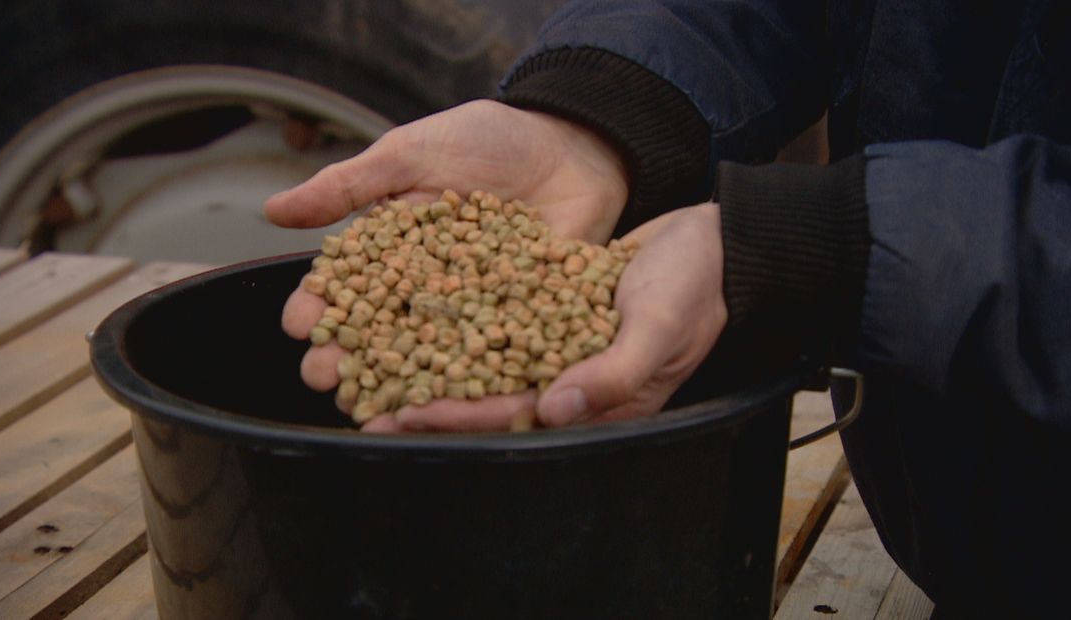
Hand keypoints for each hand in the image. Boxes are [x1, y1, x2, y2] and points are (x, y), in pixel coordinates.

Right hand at [269, 100, 630, 405]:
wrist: (569, 143)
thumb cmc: (486, 141)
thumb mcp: (409, 154)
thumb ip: (349, 186)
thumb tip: (273, 211)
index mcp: (394, 251)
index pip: (348, 286)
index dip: (321, 306)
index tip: (298, 327)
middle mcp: (428, 289)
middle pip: (381, 331)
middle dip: (350, 356)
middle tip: (324, 379)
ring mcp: (473, 310)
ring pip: (429, 353)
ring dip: (399, 380)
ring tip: (373, 404)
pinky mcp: (521, 321)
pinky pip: (494, 354)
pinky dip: (473, 379)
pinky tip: (451, 403)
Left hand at [386, 203, 726, 431]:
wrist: (710, 240)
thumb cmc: (696, 285)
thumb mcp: (660, 326)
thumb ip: (614, 372)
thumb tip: (557, 408)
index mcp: (597, 401)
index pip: (515, 417)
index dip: (457, 418)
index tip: (402, 416)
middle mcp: (569, 382)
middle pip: (484, 397)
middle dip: (424, 400)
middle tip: (360, 400)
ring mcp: (556, 347)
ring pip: (480, 362)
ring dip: (428, 362)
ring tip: (370, 358)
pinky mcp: (547, 312)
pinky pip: (494, 322)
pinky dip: (455, 321)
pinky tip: (413, 311)